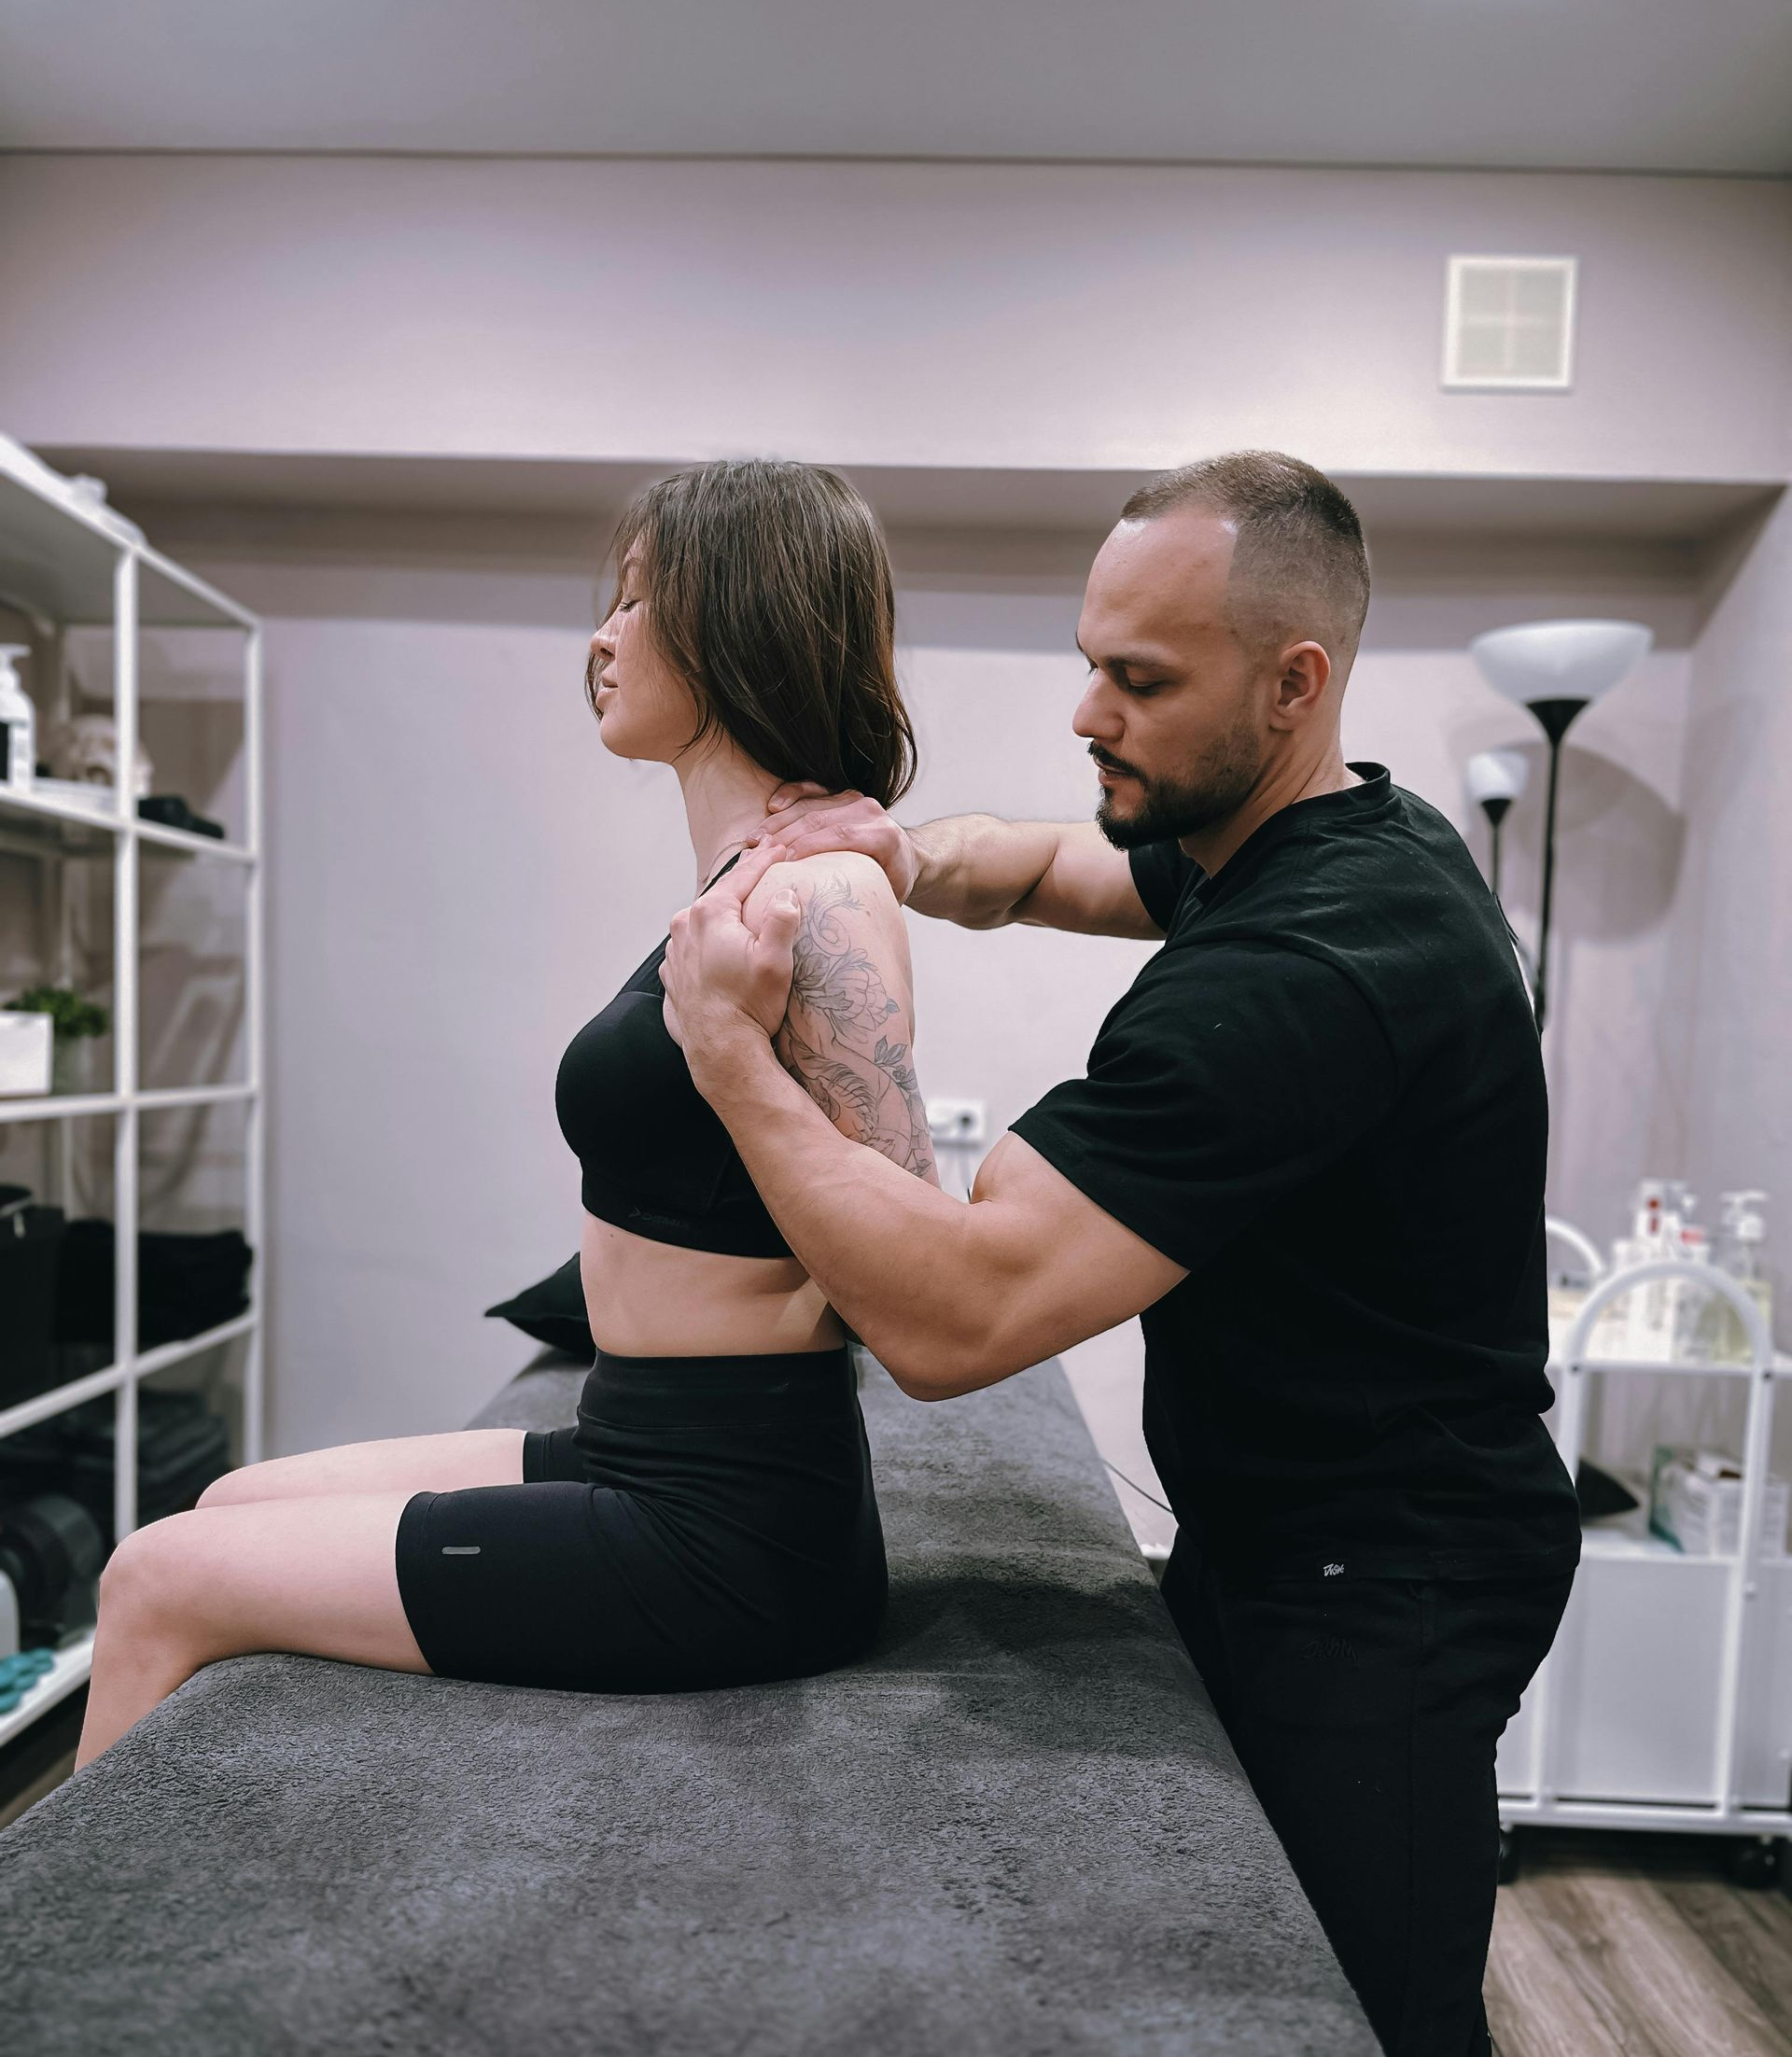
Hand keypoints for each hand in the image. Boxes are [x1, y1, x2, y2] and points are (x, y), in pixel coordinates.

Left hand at [659, 839, 800, 1063]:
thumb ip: (782, 919)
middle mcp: (684, 927)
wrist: (721, 1052)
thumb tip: (786, 893)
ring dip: (722, 913)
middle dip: (742, 883)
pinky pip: (692, 947)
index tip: (781, 849)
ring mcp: (675, 953)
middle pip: (719, 896)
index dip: (765, 861)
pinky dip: (708, 941)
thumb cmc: (749, 1006)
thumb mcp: (775, 960)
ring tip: (742, 907)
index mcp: (709, 915)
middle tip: (763, 869)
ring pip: (702, 922)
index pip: (742, 877)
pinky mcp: (673, 975)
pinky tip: (719, 946)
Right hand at [746, 782, 918, 904]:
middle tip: (757, 856)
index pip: (840, 836)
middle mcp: (870, 812)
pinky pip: (811, 789)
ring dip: (779, 822)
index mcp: (883, 836)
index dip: (807, 847)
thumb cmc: (892, 882)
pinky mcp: (842, 794)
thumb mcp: (885, 896)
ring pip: (810, 806)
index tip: (781, 864)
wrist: (905, 857)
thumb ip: (861, 899)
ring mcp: (855, 799)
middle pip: (819, 820)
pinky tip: (773, 807)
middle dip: (784, 837)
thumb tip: (830, 920)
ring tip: (755, 840)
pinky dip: (790, 795)